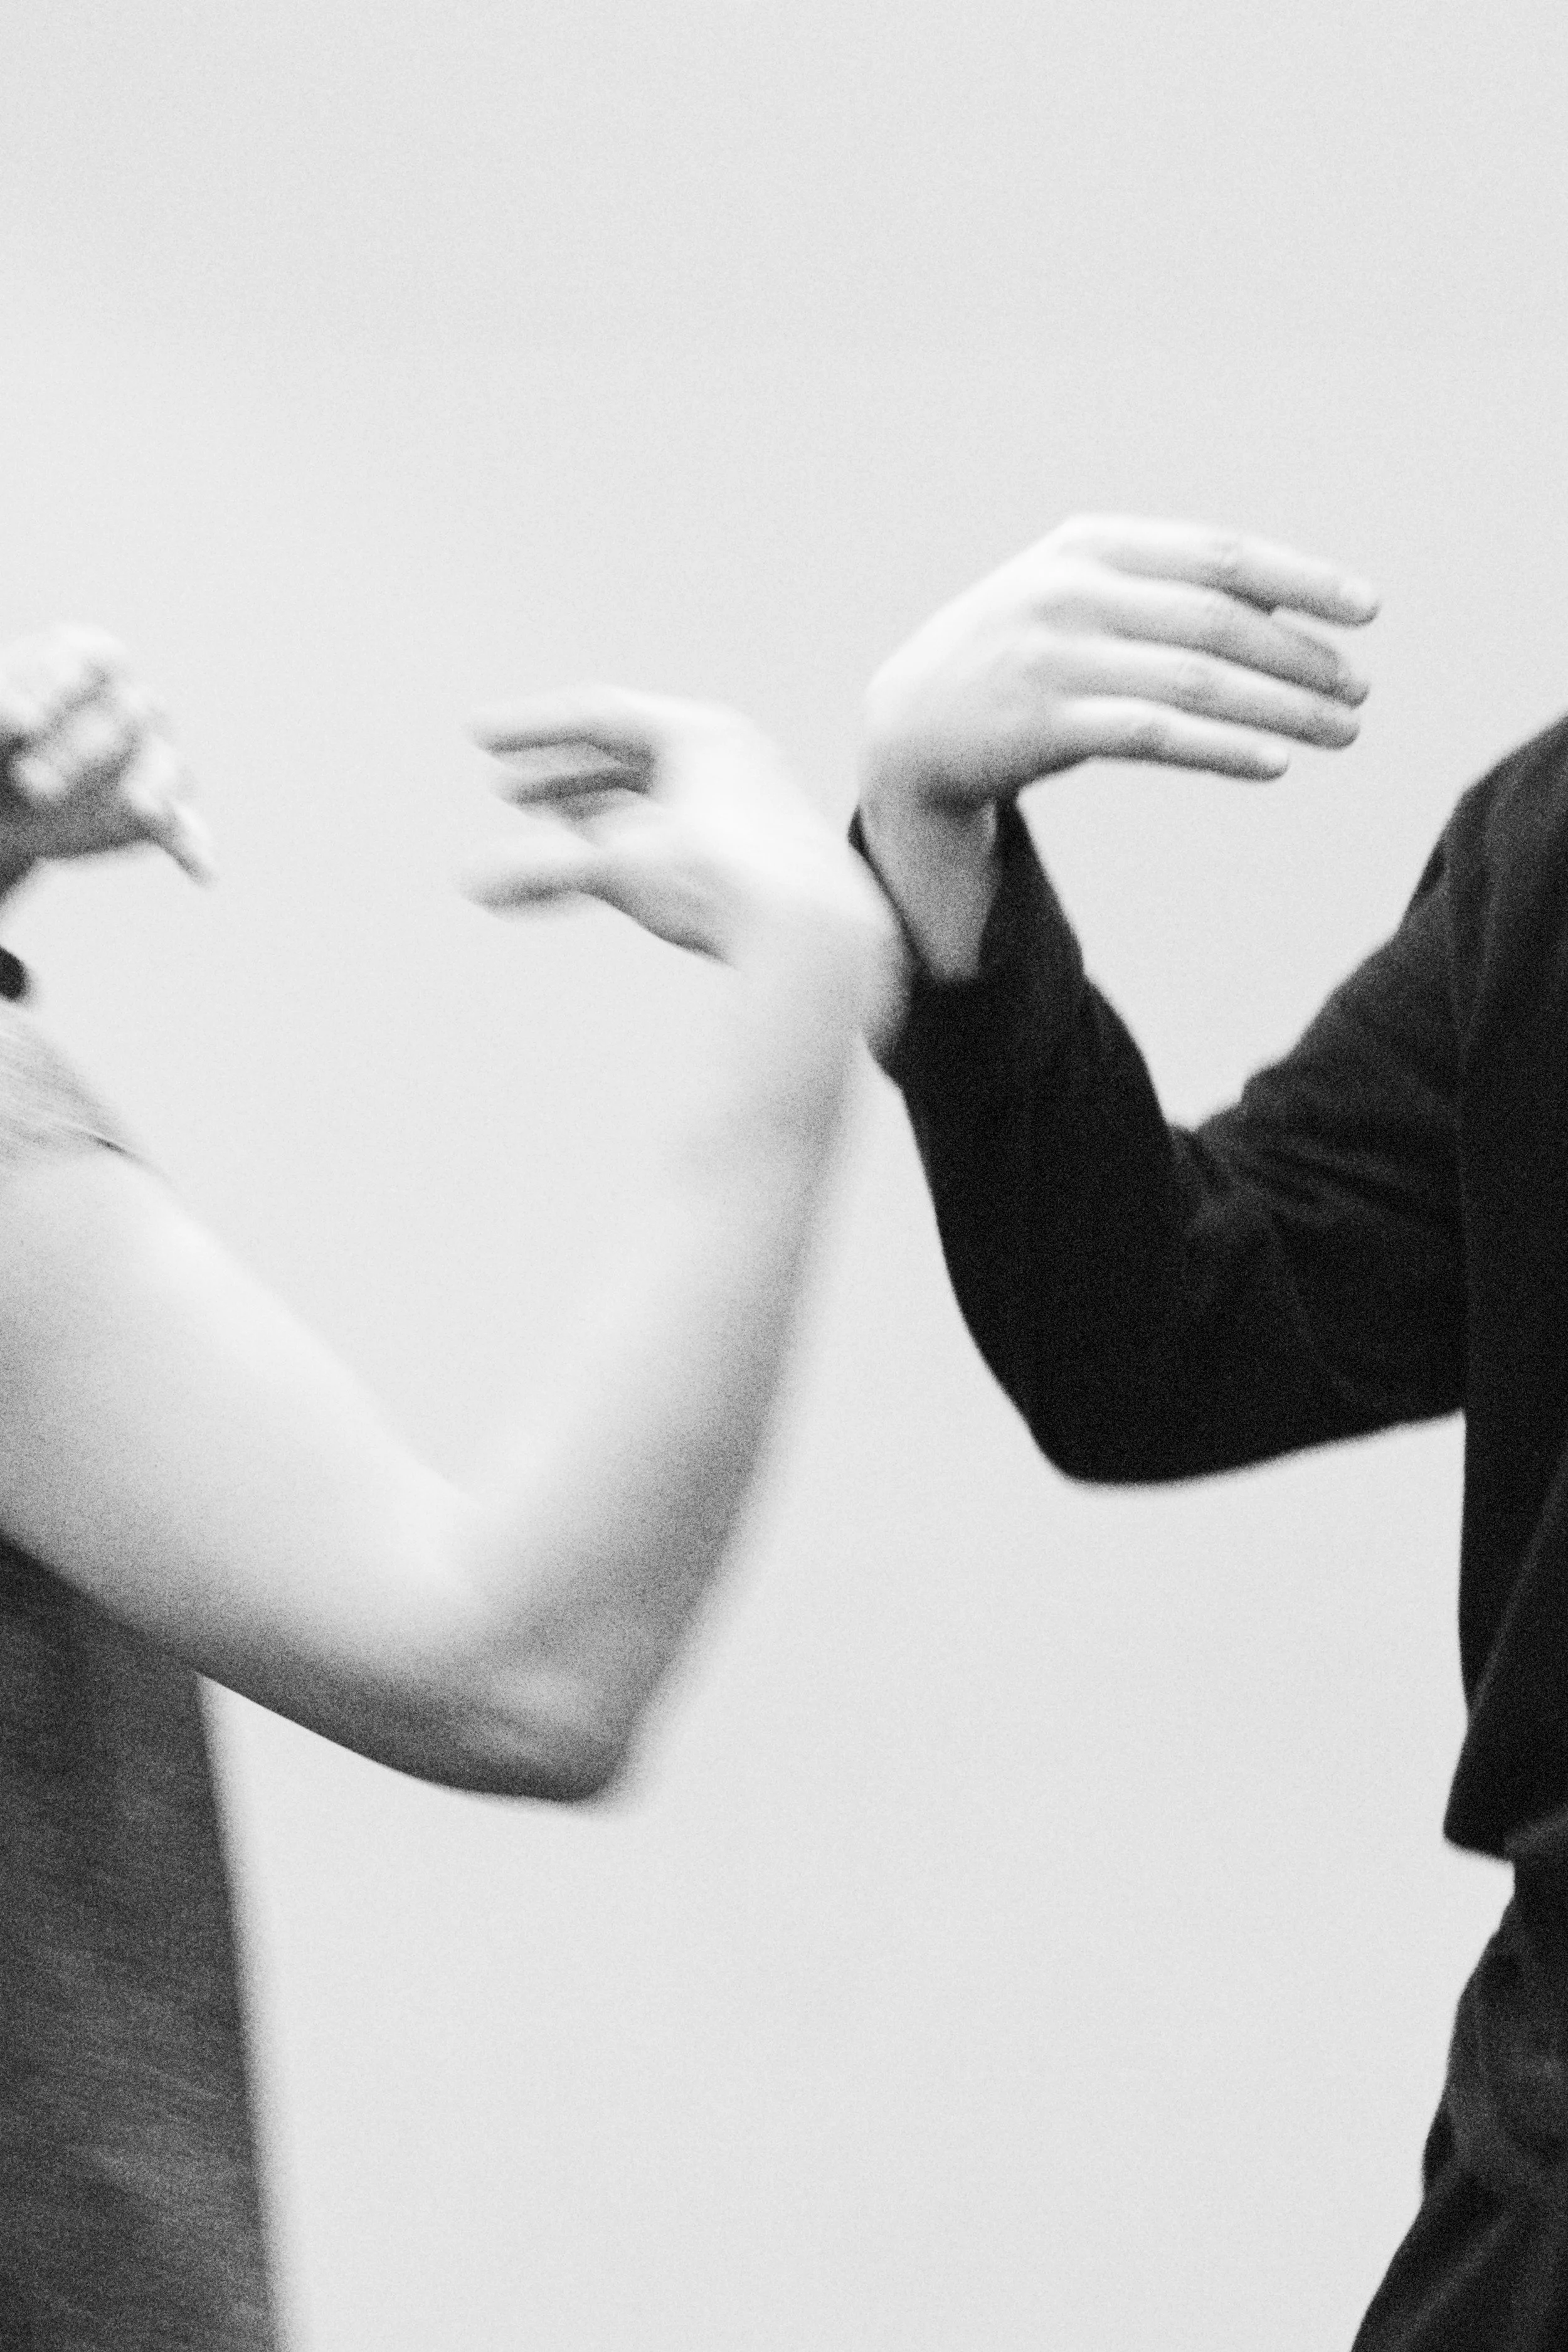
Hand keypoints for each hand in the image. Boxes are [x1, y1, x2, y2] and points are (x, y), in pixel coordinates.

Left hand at [0, 627, 212, 887]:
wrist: (1, 804)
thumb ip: (1, 712)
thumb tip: (21, 717)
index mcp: (89, 663)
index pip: (99, 658)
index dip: (66, 685)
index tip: (24, 723)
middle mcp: (132, 705)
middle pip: (133, 712)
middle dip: (84, 748)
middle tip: (32, 784)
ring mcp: (152, 761)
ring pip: (169, 765)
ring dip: (150, 788)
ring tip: (142, 810)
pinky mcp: (157, 817)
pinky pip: (183, 828)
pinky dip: (193, 847)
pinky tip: (202, 870)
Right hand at [463, 686, 902, 1028]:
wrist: (815, 936)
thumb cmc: (722, 886)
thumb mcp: (623, 868)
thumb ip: (544, 871)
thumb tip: (471, 883)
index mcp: (700, 734)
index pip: (597, 713)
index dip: (531, 728)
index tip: (478, 737)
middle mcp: (731, 755)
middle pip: (628, 749)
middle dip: (561, 768)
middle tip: (507, 787)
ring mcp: (751, 800)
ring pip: (656, 793)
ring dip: (597, 805)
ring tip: (551, 822)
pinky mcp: (763, 847)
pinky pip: (682, 828)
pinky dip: (638, 839)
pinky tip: (608, 863)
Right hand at [861, 515, 1378, 815]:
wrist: (909, 722)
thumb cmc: (1017, 656)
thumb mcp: (1075, 594)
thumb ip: (1158, 587)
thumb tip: (1281, 603)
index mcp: (1089, 544)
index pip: (1219, 554)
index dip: (1301, 579)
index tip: (1368, 611)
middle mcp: (1072, 591)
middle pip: (1218, 619)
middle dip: (1302, 657)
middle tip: (1360, 691)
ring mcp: (1054, 658)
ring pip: (1197, 679)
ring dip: (1282, 707)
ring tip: (1341, 733)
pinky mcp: (1043, 725)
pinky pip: (1156, 735)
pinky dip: (1224, 747)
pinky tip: (1274, 761)